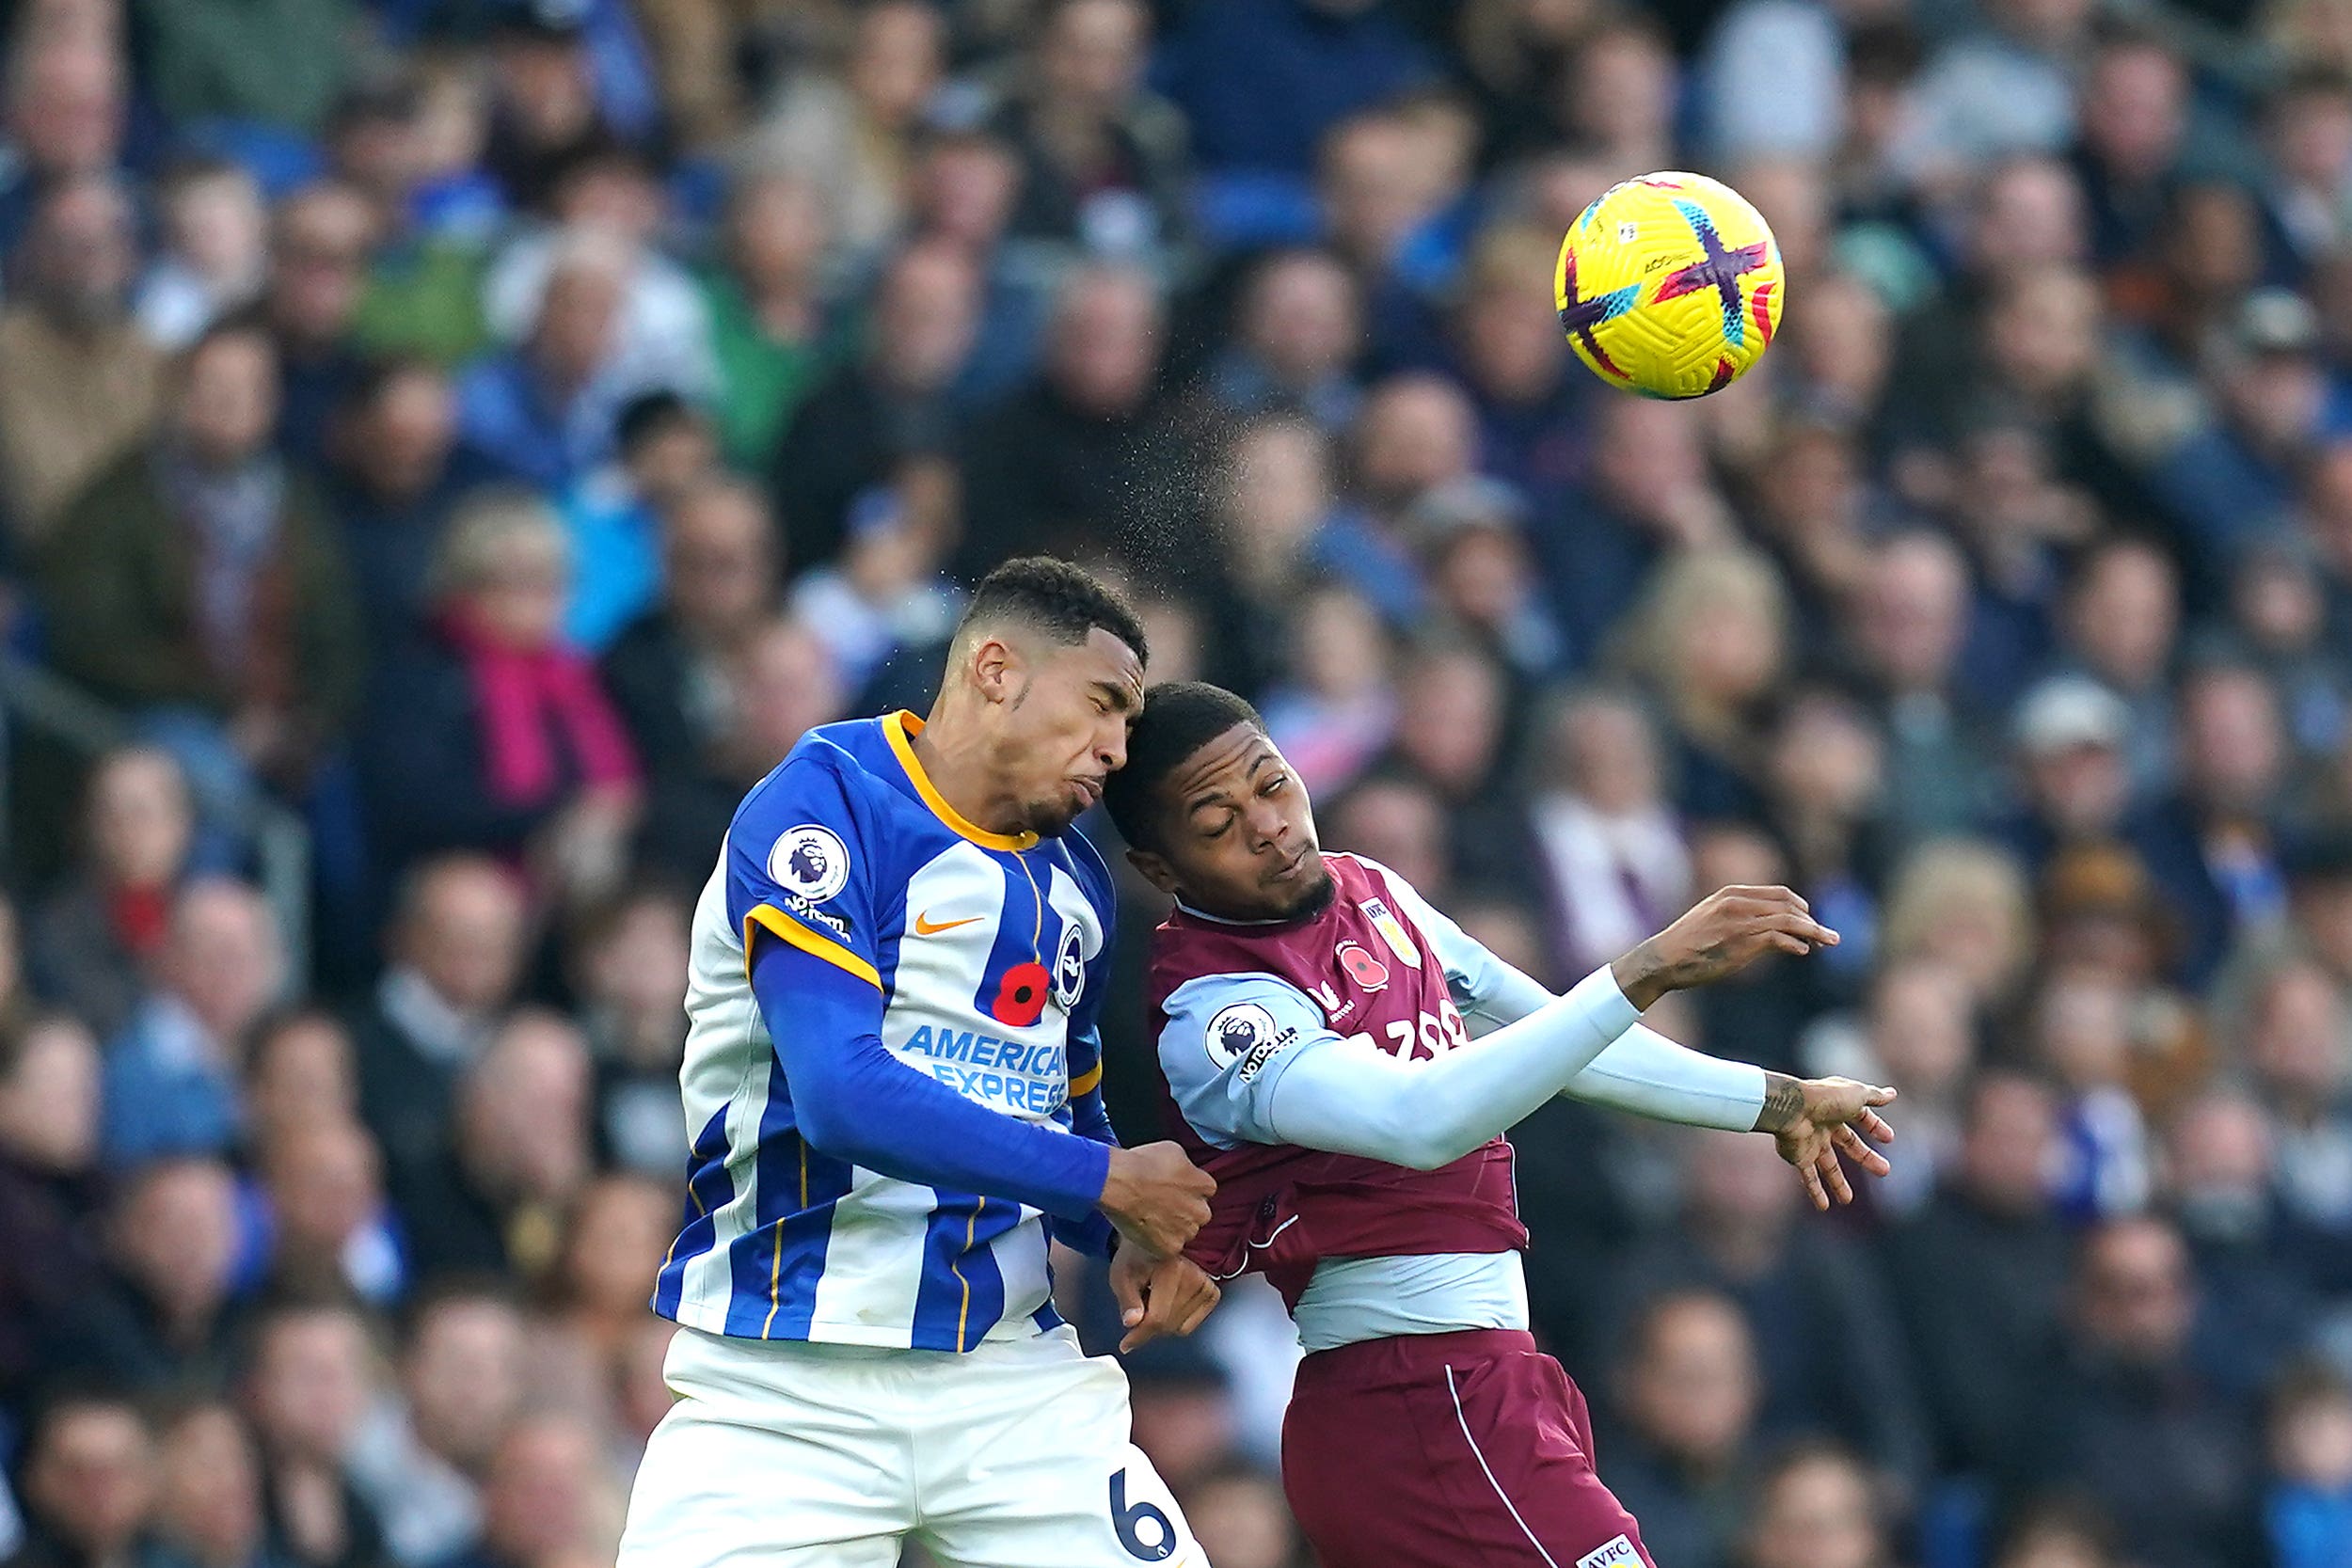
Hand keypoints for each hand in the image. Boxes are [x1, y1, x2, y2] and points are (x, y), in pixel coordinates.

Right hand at [1098, 1142, 1214, 1259]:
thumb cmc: (1142, 1163)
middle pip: (1197, 1214)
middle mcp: (1201, 1211)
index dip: (1187, 1190)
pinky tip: (1145, 1229)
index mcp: (1205, 1186)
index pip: (1205, 1191)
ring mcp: (1186, 1232)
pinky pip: (1168, 1247)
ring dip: (1172, 1227)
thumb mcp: (1173, 1150)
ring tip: (1150, 1216)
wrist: (1118, 1184)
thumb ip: (1187, 1166)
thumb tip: (1186, 1172)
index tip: (1173, 1189)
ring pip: (1184, 1232)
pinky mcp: (1170, 1248)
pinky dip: (1158, 1241)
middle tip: (1161, 1204)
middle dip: (1184, 1211)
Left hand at [1108, 1248, 1221, 1352]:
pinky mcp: (1212, 1293)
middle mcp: (1193, 1276)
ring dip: (1162, 1323)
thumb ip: (1127, 1302)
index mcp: (1171, 1269)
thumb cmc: (1137, 1258)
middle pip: (1168, 1326)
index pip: (1157, 1317)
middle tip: (1138, 1309)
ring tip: (1155, 1300)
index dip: (1139, 1335)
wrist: (1156, 1242)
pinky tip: (1168, 1303)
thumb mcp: (1122, 1277)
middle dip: (1148, 1326)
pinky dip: (1175, 1322)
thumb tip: (1132, 1322)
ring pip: (1179, 1328)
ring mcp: (1206, 1285)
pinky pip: (1189, 1326)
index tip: (1126, 1344)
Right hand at [1612, 886, 1838, 1010]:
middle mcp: (1739, 903)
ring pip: (1790, 920)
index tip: (1810, 923)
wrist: (1663, 959)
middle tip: (1825, 936)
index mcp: (1732, 893)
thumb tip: (1765, 929)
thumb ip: (1737, 915)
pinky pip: (1780, 938)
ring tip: (1829, 942)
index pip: (1780, 894)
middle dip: (1811, 920)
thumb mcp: (1711, 917)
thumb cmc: (1686, 944)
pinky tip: (1803, 950)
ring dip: (1814, 931)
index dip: (1800, 908)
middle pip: (1790, 904)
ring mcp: (1741, 922)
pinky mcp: (1743, 942)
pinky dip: (1796, 943)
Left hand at [1756, 1074, 1897, 1209]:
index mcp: (1838, 1108)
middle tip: (1885, 1170)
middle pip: (1849, 1144)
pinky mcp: (1799, 1156)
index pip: (1860, 1117)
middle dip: (1866, 1157)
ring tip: (1847, 1200)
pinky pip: (1808, 1177)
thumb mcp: (1855, 1094)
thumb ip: (1874, 1096)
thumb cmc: (1825, 1098)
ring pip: (1828, 1166)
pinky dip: (1816, 1192)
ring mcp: (1811, 1142)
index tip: (1889, 1139)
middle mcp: (1824, 1125)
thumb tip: (1892, 1094)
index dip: (1875, 1127)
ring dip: (1838, 1183)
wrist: (1791, 1108)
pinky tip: (1824, 1207)